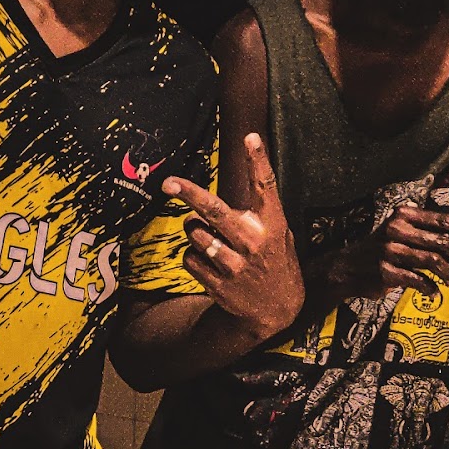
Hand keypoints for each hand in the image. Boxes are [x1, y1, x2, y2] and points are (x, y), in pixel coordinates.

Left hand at [164, 132, 303, 338]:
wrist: (277, 311)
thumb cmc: (274, 261)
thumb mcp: (280, 235)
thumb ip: (258, 213)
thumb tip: (224, 194)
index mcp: (271, 225)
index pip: (266, 186)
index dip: (258, 160)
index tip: (250, 137)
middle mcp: (253, 241)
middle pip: (214, 209)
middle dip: (188, 193)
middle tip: (168, 183)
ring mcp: (234, 264)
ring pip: (195, 233)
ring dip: (193, 229)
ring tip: (208, 236)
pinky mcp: (218, 283)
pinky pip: (189, 257)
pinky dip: (193, 255)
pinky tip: (209, 260)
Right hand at [325, 203, 448, 299]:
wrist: (346, 268)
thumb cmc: (381, 251)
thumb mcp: (401, 235)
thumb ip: (428, 239)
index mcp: (404, 215)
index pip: (443, 220)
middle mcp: (397, 229)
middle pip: (443, 242)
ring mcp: (390, 250)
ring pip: (432, 261)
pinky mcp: (385, 271)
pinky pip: (417, 280)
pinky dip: (430, 287)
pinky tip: (435, 293)